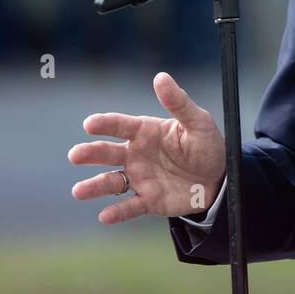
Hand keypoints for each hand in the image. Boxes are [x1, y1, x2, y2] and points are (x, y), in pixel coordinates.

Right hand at [69, 72, 225, 223]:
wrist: (219, 179)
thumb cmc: (206, 145)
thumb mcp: (198, 122)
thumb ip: (178, 103)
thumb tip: (161, 77)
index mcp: (145, 132)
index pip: (120, 125)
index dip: (104, 124)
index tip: (89, 124)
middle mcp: (136, 154)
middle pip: (108, 153)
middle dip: (90, 154)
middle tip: (75, 155)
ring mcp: (140, 178)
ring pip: (111, 182)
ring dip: (94, 186)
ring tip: (78, 191)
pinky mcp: (149, 200)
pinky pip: (130, 206)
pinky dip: (117, 212)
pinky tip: (105, 216)